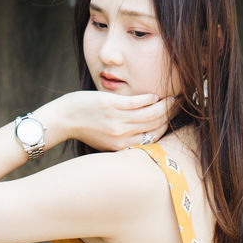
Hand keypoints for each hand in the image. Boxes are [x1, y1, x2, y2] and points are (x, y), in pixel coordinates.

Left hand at [59, 90, 176, 151]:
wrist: (63, 119)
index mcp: (122, 147)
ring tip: (172, 98)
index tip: (174, 117)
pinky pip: (138, 102)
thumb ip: (126, 140)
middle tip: (178, 104)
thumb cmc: (86, 128)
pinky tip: (154, 94)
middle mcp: (122, 137)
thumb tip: (146, 134)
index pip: (154, 138)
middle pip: (156, 125)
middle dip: (171, 114)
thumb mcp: (107, 142)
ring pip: (151, 113)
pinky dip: (149, 98)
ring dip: (165, 104)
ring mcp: (117, 121)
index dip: (167, 126)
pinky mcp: (112, 106)